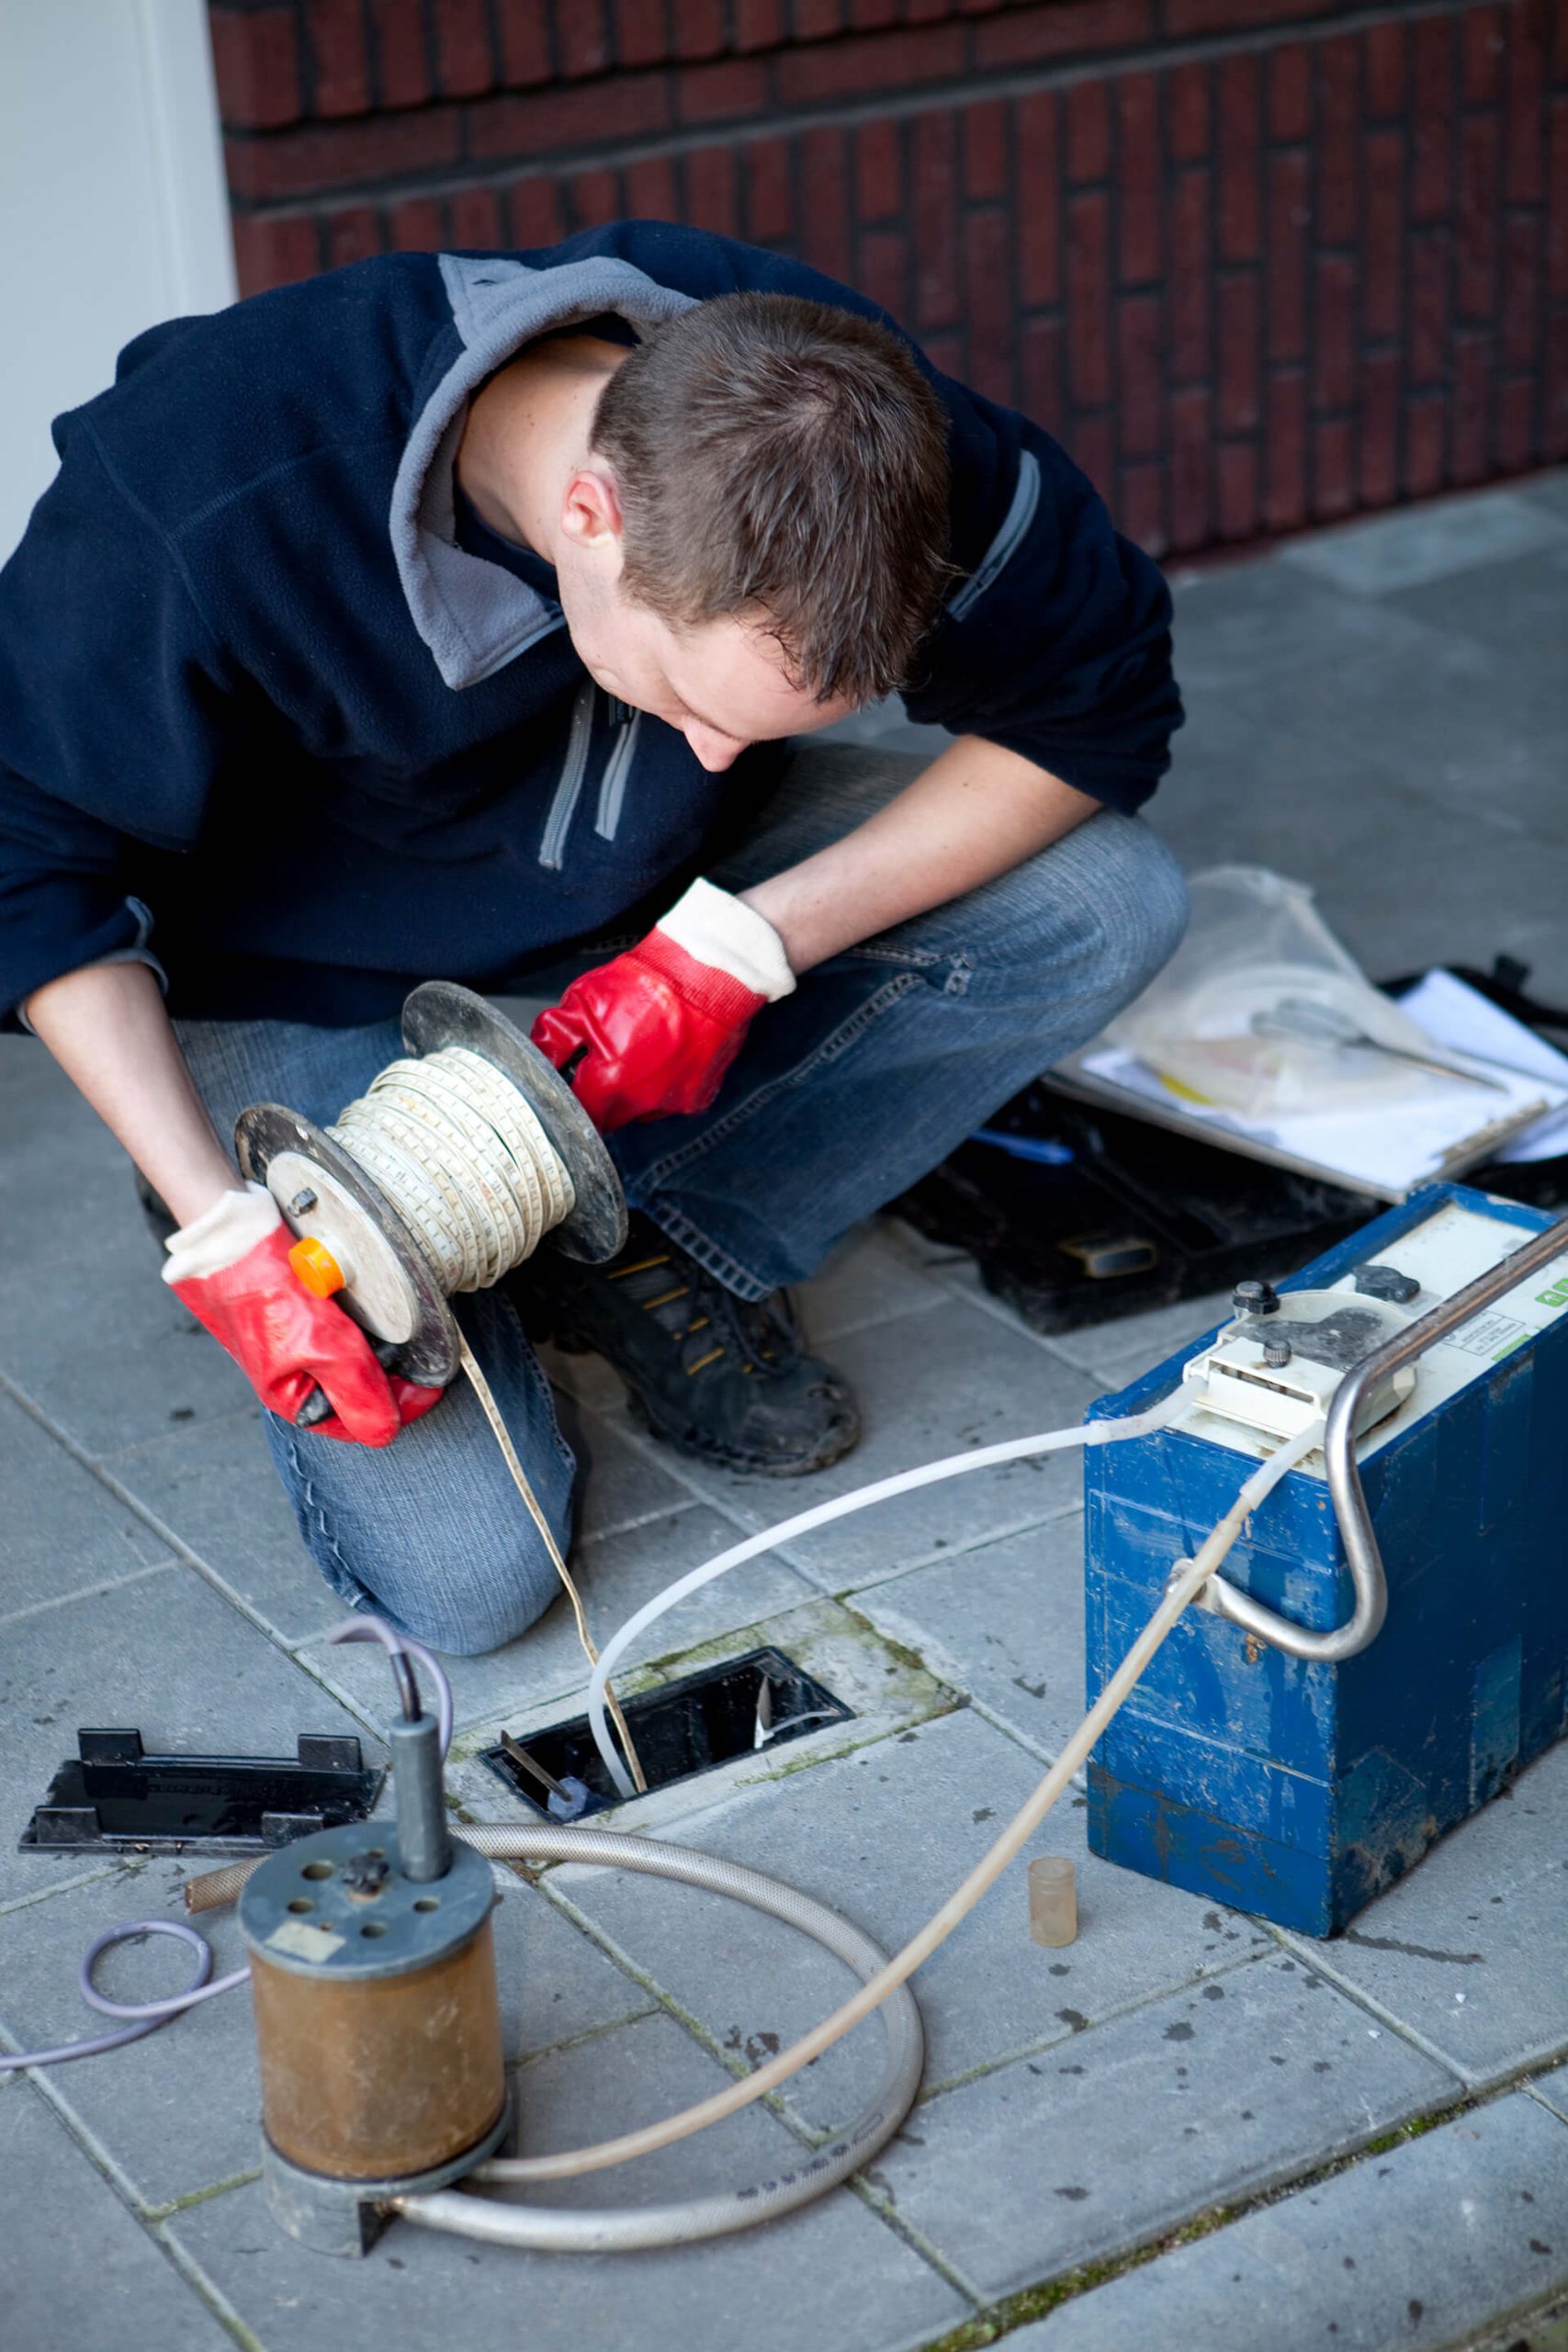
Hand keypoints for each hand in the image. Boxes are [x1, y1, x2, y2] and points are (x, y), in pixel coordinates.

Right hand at [163, 1186, 442, 1444]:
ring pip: (355, 1358)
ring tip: (399, 1326)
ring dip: (381, 1347)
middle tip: (422, 1352)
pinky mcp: (302, 1312)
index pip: (361, 1421)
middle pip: (360, 1390)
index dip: (403, 1406)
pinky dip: (364, 1320)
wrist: (229, 1236)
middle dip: (394, 1376)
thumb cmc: (266, 1292)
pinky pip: (343, 1327)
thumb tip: (384, 1432)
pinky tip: (374, 1303)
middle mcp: (297, 1375)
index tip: (436, 1384)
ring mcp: (298, 1343)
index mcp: (295, 1397)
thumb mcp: (322, 1347)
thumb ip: (358, 1391)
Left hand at [532, 878, 794, 1131]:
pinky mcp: (699, 1097)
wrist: (706, 974)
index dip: (571, 1098)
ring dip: (635, 1091)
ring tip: (640, 1050)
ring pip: (642, 1110)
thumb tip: (538, 1058)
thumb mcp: (583, 1001)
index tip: (572, 1082)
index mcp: (610, 1084)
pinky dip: (665, 1084)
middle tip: (605, 1058)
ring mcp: (675, 1103)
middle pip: (611, 1116)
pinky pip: (672, 1101)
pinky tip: (665, 1054)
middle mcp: (643, 1103)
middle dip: (603, 1094)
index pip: (578, 1115)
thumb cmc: (647, 985)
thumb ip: (553, 1037)